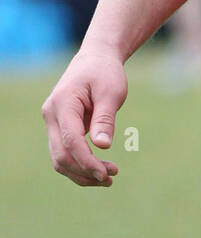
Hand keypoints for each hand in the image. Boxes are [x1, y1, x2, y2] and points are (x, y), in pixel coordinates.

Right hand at [41, 45, 127, 186]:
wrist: (95, 59)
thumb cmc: (105, 73)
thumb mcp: (111, 92)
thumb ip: (105, 119)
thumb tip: (102, 147)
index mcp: (63, 104)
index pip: (71, 141)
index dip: (87, 162)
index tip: (106, 174)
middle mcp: (51, 115)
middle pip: (61, 155)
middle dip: (85, 171)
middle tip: (112, 177)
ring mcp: (52, 122)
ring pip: (59, 158)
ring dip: (81, 173)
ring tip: (107, 178)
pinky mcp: (59, 128)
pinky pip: (64, 152)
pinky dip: (79, 165)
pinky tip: (98, 170)